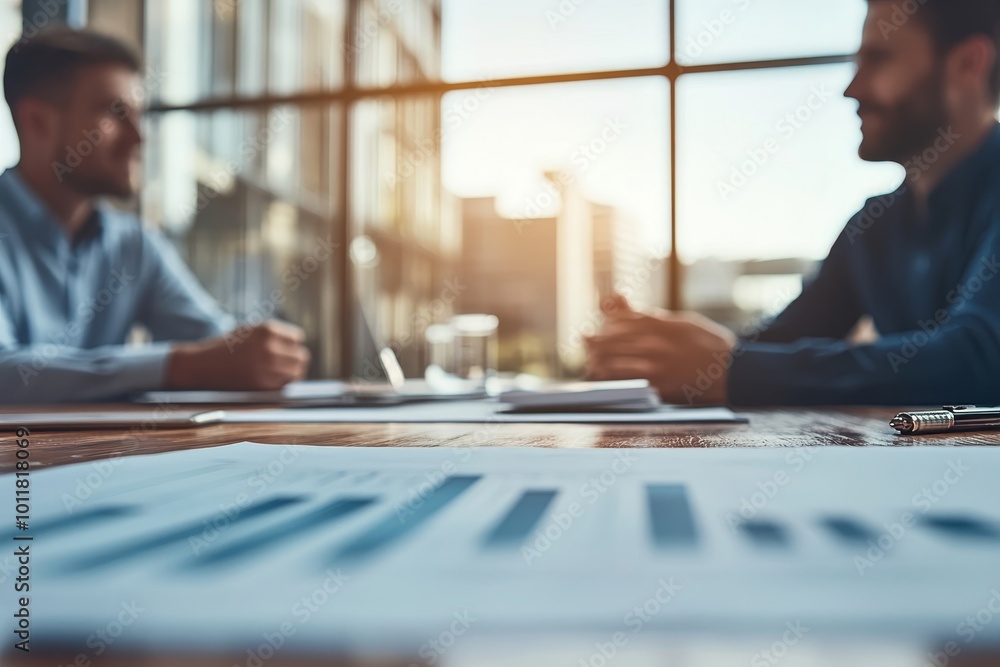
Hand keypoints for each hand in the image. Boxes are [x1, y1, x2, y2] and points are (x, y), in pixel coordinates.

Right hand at [166, 321, 310, 390]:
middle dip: (294, 360)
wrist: (202, 364)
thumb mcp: (250, 330)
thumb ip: (273, 335)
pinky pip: (286, 385)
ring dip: (291, 374)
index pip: (298, 338)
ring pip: (297, 372)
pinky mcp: (262, 384)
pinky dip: (282, 384)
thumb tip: (298, 344)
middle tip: (283, 365)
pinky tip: (271, 381)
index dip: (291, 345)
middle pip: (301, 356)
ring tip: (278, 374)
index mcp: (267, 330)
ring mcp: (267, 366)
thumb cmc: (227, 347)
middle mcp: (270, 346)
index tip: (284, 351)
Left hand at [585, 296, 735, 404]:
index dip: (604, 320)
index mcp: (661, 324)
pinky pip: (624, 380)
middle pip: (612, 339)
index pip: (621, 318)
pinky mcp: (657, 385)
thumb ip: (649, 315)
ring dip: (596, 358)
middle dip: (595, 340)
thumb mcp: (682, 322)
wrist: (732, 372)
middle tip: (584, 340)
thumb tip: (618, 301)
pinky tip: (599, 374)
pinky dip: (607, 376)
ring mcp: (655, 364)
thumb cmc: (707, 345)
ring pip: (612, 359)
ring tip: (590, 358)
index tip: (595, 322)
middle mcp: (655, 342)